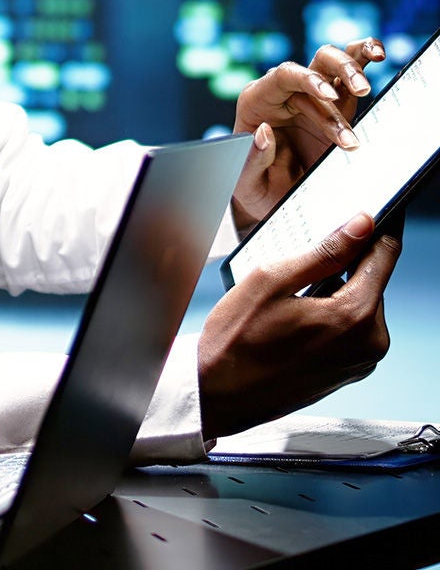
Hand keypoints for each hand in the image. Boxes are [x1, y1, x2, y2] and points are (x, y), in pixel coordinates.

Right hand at [198, 212, 400, 439]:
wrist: (219, 393)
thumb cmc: (237, 340)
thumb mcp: (271, 280)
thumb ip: (323, 252)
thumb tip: (361, 225)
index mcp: (355, 316)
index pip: (384, 256)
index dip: (377, 228)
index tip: (372, 211)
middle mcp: (370, 342)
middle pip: (371, 281)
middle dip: (344, 263)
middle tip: (300, 261)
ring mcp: (362, 361)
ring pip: (359, 304)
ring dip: (334, 289)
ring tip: (288, 296)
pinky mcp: (349, 371)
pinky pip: (350, 328)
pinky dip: (330, 313)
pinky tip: (293, 317)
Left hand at [231, 38, 383, 234]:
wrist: (277, 198)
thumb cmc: (257, 187)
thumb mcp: (247, 183)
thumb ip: (252, 161)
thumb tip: (264, 132)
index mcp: (257, 102)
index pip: (280, 78)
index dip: (306, 80)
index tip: (329, 96)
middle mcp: (283, 93)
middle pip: (312, 65)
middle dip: (338, 72)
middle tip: (361, 91)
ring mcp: (310, 96)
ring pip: (331, 63)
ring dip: (353, 68)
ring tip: (367, 88)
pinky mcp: (335, 104)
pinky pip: (347, 74)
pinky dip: (362, 58)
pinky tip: (377, 54)